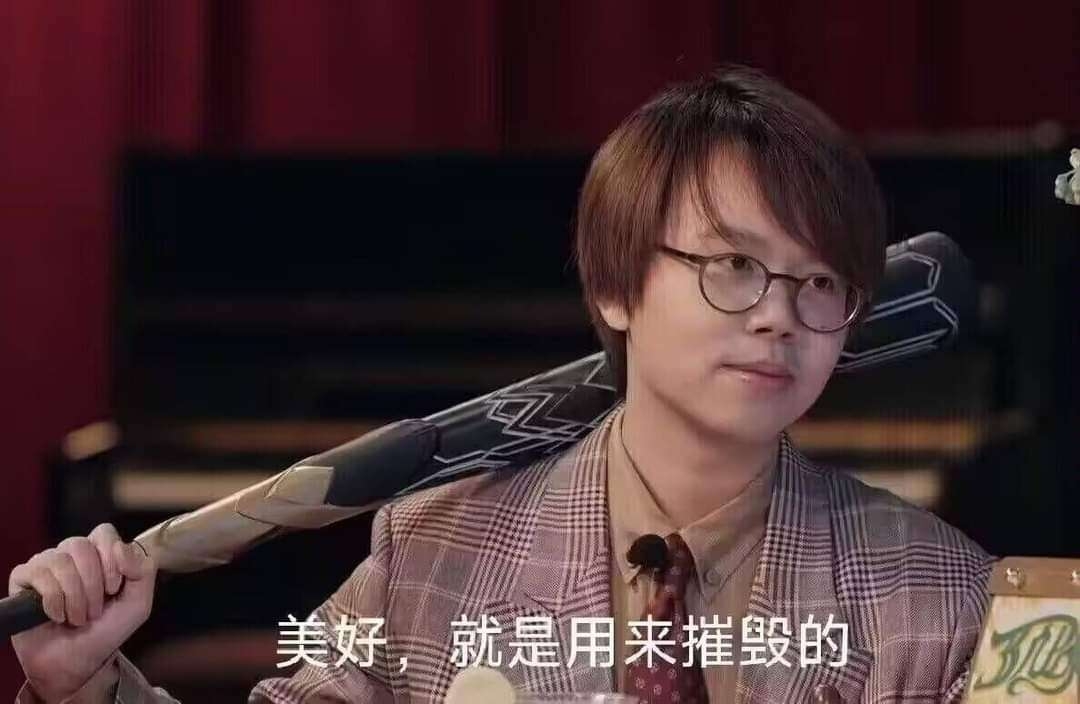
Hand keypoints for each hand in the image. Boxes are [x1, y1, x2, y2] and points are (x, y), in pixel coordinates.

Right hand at [8, 523, 156, 701]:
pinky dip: (52, 599)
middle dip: (92, 584)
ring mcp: (46, 565)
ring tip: (78, 618)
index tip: (114, 589)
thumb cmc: (107, 630)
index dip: (110, 559)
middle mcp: (71, 554)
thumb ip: (143, 571)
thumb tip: (120, 546)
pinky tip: (56, 616)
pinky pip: (36, 573)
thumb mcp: (138, 603)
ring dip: (74, 596)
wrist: (77, 661)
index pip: (104, 533)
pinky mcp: (23, 580)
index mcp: (100, 554)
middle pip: (80, 545)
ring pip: (59, 560)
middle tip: (95, 611)